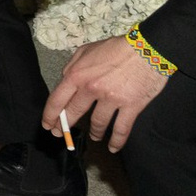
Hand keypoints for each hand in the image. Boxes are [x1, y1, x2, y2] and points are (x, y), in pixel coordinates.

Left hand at [46, 34, 170, 152]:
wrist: (148, 49)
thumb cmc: (116, 48)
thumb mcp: (86, 51)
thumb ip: (72, 66)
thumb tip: (65, 80)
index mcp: (77, 75)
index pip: (57, 100)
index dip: (50, 115)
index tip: (48, 124)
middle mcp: (91, 89)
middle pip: (73, 113)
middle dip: (65, 127)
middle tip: (62, 134)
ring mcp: (111, 99)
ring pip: (97, 123)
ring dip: (94, 132)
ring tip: (93, 136)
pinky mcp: (131, 106)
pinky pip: (121, 129)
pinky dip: (117, 141)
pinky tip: (112, 147)